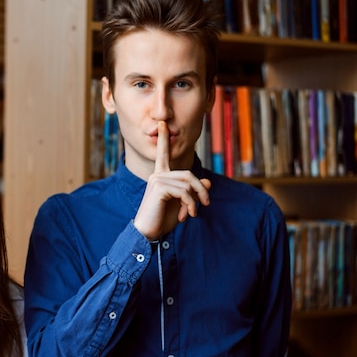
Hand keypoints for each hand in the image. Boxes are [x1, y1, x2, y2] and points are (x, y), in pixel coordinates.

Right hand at [133, 121, 210, 240]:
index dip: (162, 139)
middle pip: (189, 174)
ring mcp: (157, 180)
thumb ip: (194, 193)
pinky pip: (184, 191)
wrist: (147, 233)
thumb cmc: (162, 219)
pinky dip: (190, 204)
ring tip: (192, 213)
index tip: (162, 123)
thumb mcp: (183, 205)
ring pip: (188, 183)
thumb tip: (208, 183)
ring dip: (196, 199)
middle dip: (201, 189)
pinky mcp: (159, 188)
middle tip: (206, 203)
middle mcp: (157, 175)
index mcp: (160, 176)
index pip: (162, 154)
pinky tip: (187, 215)